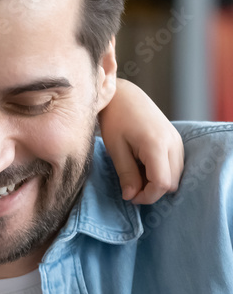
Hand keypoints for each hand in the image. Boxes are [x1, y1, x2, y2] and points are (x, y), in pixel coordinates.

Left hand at [100, 79, 183, 204]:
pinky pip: (175, 166)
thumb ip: (126, 173)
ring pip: (175, 177)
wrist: (124, 96)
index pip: (161, 183)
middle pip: (171, 183)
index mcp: (157, 145)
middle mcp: (173, 144)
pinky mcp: (176, 140)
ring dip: (157, 183)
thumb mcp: (116, 149)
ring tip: (135, 176)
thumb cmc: (115, 119)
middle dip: (151, 191)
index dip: (146, 196)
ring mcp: (178, 141)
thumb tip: (131, 196)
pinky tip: (143, 167)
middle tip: (130, 188)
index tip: (129, 197)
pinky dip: (161, 173)